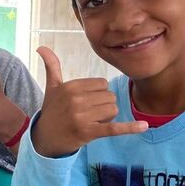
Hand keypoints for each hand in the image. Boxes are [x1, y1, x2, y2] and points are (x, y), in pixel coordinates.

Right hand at [32, 46, 147, 157]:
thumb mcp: (51, 87)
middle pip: (109, 96)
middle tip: (88, 114)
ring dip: (107, 117)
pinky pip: (114, 128)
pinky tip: (143, 126)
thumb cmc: (52, 111)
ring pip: (113, 109)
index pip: (102, 84)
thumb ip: (51, 65)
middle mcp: (76, 100)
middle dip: (103, 106)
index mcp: (70, 86)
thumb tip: (41, 46)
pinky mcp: (88, 132)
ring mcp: (82, 117)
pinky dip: (129, 128)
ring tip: (91, 122)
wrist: (45, 138)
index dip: (98, 94)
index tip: (85, 102)